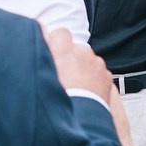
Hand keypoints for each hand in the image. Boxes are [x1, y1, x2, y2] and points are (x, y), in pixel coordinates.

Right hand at [45, 26, 134, 145]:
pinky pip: (97, 71)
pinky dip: (92, 78)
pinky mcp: (106, 75)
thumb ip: (41, 47)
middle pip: (74, 48)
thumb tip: (39, 28)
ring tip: (75, 86)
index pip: (60, 33)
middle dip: (70, 58)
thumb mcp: (43, 71)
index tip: (54, 54)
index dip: (56, 43)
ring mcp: (96, 63)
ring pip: (86, 60)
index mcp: (64, 49)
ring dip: (82, 68)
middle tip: (63, 75)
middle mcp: (82, 52)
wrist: (81, 118)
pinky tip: (85, 91)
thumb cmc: (58, 97)